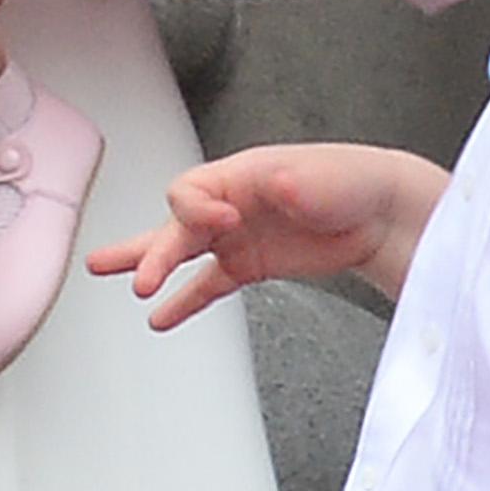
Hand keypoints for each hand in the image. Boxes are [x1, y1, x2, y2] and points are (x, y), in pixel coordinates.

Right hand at [86, 142, 445, 326]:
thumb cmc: (350, 181)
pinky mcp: (250, 264)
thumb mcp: (320, 177)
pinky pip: (207, 284)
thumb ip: (295, 183)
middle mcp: (230, 202)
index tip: (222, 222)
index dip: (198, 209)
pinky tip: (161, 317)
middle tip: (139, 277)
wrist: (380, 214)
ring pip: (181, 250)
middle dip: (154, 250)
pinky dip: (185, 301)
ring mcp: (237, 235)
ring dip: (149, 264)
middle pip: (176, 223)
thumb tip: (278, 184)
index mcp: (240, 173)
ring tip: (109, 274)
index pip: (191, 190)